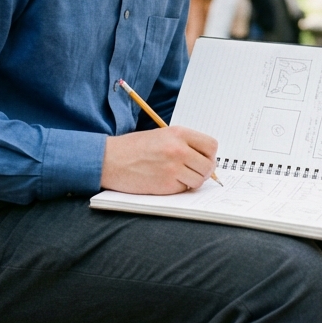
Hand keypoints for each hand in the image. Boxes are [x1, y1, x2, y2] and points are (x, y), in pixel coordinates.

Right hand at [101, 126, 218, 194]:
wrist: (110, 159)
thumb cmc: (134, 147)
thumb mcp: (161, 135)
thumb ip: (184, 143)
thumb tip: (206, 159)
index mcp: (179, 133)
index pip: (211, 146)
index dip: (210, 155)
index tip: (203, 159)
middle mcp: (178, 150)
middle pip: (208, 165)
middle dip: (203, 171)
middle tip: (193, 171)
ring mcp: (173, 168)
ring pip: (198, 180)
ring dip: (192, 181)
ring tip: (178, 176)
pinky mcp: (165, 185)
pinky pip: (183, 189)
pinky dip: (178, 188)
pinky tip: (165, 181)